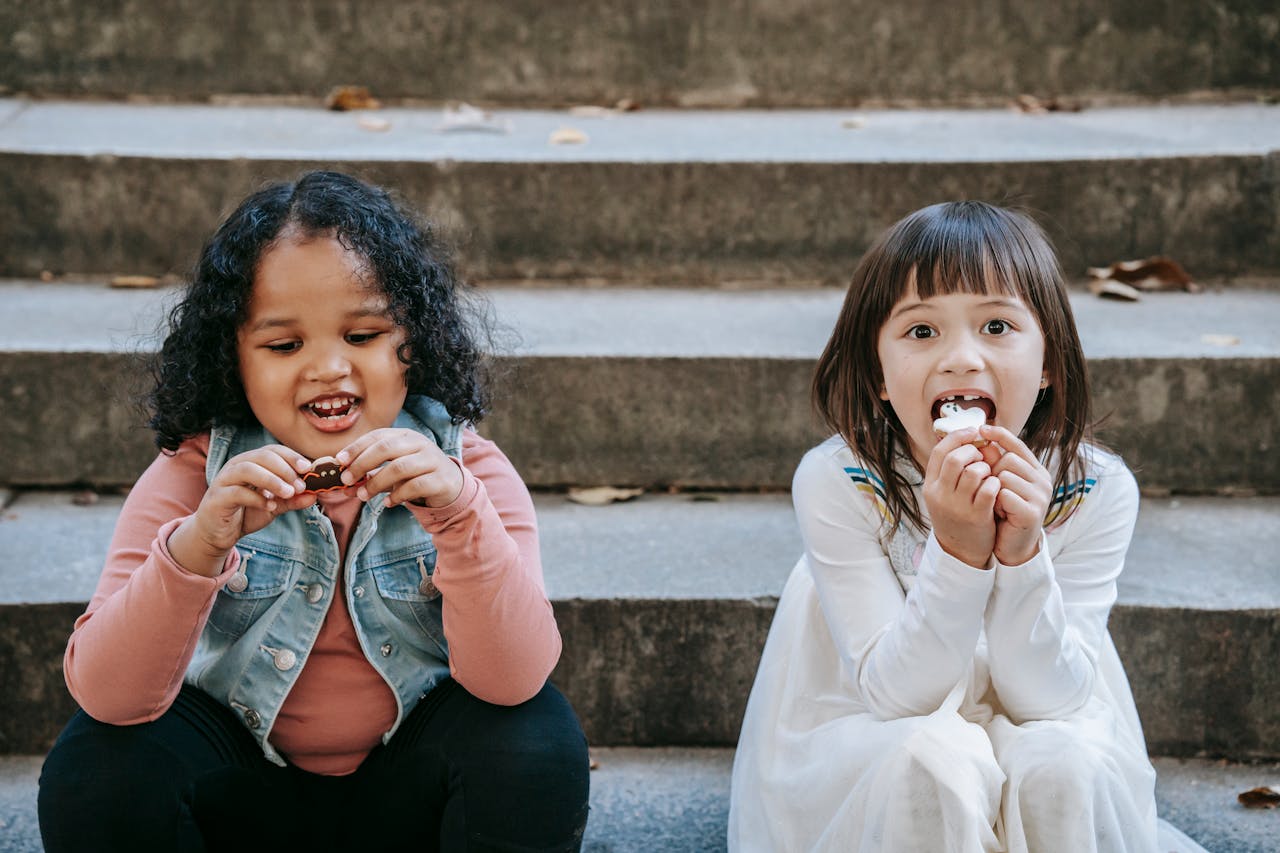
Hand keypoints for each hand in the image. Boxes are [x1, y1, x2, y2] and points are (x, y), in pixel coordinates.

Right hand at [170, 446, 314, 576]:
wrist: (218, 534)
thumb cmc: (246, 513)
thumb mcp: (274, 506)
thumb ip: (292, 500)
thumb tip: (315, 495)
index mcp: (251, 463)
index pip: (273, 450)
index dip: (291, 457)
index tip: (308, 468)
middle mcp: (237, 466)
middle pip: (262, 456)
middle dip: (285, 468)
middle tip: (300, 485)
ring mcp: (224, 480)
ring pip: (247, 469)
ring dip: (271, 479)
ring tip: (288, 492)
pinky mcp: (217, 498)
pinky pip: (237, 492)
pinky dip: (256, 498)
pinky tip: (269, 506)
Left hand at [337, 429, 463, 508]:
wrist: (451, 485)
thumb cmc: (416, 474)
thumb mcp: (393, 470)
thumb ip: (371, 475)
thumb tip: (344, 486)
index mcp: (406, 436)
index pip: (378, 436)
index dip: (357, 447)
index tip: (340, 460)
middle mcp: (419, 443)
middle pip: (387, 448)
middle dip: (362, 463)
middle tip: (346, 480)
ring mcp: (432, 460)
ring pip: (399, 468)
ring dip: (376, 483)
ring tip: (363, 496)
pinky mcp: (440, 479)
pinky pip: (414, 487)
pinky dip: (397, 495)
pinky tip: (387, 503)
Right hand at [922, 428, 999, 567]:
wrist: (960, 551)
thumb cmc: (957, 515)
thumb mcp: (944, 494)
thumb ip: (950, 472)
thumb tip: (968, 439)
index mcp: (930, 486)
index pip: (939, 452)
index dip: (957, 437)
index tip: (972, 432)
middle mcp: (940, 495)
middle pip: (954, 459)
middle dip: (973, 451)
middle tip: (982, 456)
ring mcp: (957, 506)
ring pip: (973, 472)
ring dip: (986, 467)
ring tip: (989, 474)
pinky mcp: (976, 516)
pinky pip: (989, 489)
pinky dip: (996, 482)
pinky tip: (996, 486)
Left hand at [978, 425, 1052, 565]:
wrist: (1013, 546)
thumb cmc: (1005, 512)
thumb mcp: (1001, 485)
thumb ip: (995, 465)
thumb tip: (983, 440)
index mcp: (1036, 471)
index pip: (1018, 445)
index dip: (1000, 435)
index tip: (982, 428)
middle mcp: (1042, 480)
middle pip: (1007, 459)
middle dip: (992, 473)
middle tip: (993, 492)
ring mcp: (1040, 495)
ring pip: (1004, 476)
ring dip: (993, 490)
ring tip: (997, 504)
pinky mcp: (1033, 511)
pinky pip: (1003, 495)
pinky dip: (996, 503)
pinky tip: (1000, 514)